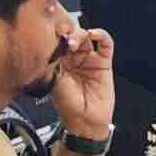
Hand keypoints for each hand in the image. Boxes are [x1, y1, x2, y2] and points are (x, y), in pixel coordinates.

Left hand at [45, 22, 118, 141]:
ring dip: (79, 34)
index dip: (55, 36)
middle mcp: (74, 59)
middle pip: (71, 36)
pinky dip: (101, 35)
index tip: (50, 34)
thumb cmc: (68, 106)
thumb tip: (51, 44)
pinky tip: (94, 34)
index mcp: (59, 62)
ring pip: (86, 37)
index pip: (57, 42)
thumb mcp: (55, 81)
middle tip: (63, 41)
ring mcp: (89, 59)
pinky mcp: (104, 62)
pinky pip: (105, 44)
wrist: (85, 121)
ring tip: (74, 41)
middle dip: (66, 34)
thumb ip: (55, 62)